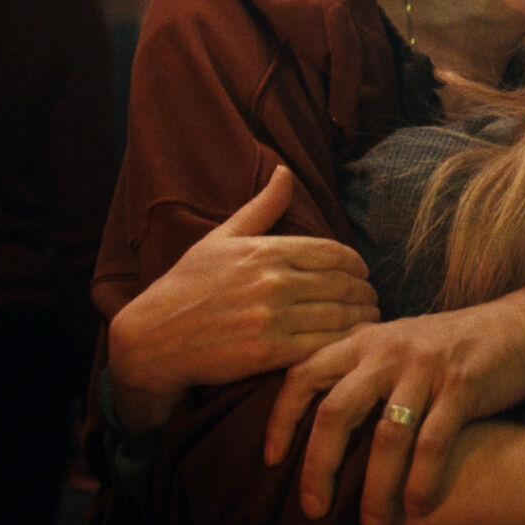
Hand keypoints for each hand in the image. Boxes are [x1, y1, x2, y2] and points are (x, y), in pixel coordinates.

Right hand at [108, 166, 379, 433]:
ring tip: (370, 319)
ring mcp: (270, 318)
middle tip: (373, 298)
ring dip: (363, 318)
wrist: (151, 339)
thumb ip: (261, 207)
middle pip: (342, 284)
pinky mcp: (268, 354)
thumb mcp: (221, 238)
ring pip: (339, 315)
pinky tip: (352, 343)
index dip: (357, 264)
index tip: (362, 272)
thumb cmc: (187, 286)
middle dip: (365, 291)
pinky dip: (345, 343)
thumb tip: (286, 170)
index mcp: (264, 250)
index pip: (333, 252)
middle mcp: (271, 281)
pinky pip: (323, 345)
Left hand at [265, 279, 524, 524]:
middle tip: (314, 509)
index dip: (280, 420)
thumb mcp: (397, 346)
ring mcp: (425, 366)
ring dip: (375, 489)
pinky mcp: (462, 385)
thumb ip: (360, 373)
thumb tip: (318, 429)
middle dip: (319, 467)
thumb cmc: (453, 347)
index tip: (270, 462)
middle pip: (335, 411)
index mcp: (363, 340)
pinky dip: (421, 481)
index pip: (302, 376)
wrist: (522, 325)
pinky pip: (433, 442)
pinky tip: (417, 508)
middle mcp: (387, 349)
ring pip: (386, 436)